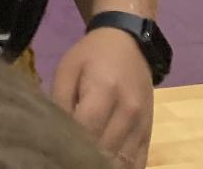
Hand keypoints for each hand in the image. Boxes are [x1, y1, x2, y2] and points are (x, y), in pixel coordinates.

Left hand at [53, 29, 153, 166]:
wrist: (129, 46)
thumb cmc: (91, 56)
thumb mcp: (67, 69)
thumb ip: (60, 100)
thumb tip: (53, 131)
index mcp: (106, 90)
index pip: (87, 128)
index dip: (68, 142)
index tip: (52, 148)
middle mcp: (129, 112)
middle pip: (105, 148)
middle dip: (83, 157)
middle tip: (63, 158)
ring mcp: (143, 126)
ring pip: (122, 161)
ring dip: (102, 165)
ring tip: (80, 162)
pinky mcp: (149, 135)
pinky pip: (139, 163)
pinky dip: (122, 168)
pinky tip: (103, 166)